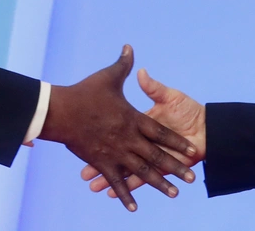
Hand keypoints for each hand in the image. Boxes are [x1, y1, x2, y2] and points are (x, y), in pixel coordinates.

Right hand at [39, 45, 196, 211]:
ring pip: (142, 171)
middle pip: (157, 156)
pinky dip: (125, 193)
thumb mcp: (108, 77)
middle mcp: (128, 137)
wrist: (61, 110)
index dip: (177, 142)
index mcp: (133, 118)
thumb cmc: (85, 92)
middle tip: (191, 178)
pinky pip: (116, 180)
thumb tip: (130, 48)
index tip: (193, 150)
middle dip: (175, 167)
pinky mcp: (102, 161)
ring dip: (158, 183)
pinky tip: (135, 206)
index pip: (161, 133)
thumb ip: (123, 65)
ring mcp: (116, 151)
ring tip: (174, 194)